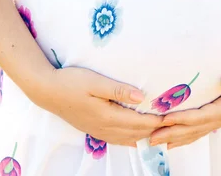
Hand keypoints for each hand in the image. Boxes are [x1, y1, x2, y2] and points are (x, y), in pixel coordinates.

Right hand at [30, 67, 163, 146]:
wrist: (47, 91)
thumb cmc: (71, 81)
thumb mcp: (95, 82)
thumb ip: (118, 90)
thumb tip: (142, 97)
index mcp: (107, 115)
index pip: (139, 122)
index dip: (157, 121)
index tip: (173, 116)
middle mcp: (105, 127)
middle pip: (136, 133)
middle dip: (155, 130)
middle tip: (173, 125)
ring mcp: (99, 131)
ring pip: (128, 139)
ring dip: (145, 136)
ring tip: (161, 133)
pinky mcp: (94, 130)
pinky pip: (118, 139)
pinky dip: (132, 139)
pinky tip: (138, 137)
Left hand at [149, 61, 220, 148]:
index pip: (201, 116)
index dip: (183, 119)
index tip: (166, 119)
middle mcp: (220, 119)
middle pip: (193, 129)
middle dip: (171, 133)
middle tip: (151, 137)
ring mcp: (216, 121)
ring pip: (192, 133)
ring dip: (172, 137)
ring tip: (152, 140)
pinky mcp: (212, 119)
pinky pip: (195, 131)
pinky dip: (181, 137)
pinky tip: (168, 142)